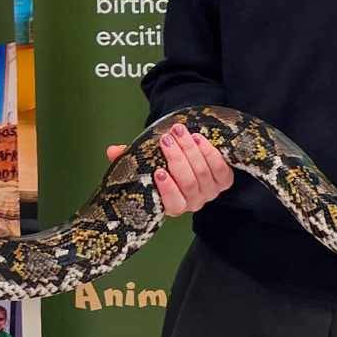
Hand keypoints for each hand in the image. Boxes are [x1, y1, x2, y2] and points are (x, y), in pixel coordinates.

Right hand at [107, 122, 233, 217]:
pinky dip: (209, 152)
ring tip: (179, 131)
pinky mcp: (224, 181)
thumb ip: (129, 159)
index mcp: (172, 205)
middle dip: (177, 159)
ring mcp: (210, 192)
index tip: (158, 171)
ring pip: (203, 173)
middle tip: (166, 138)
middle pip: (189, 184)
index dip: (168, 190)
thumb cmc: (163, 163)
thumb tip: (112, 151)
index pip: (173, 204)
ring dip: (191, 150)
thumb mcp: (144, 162)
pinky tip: (198, 138)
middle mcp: (193, 203)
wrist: (189, 157)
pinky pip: (220, 169)